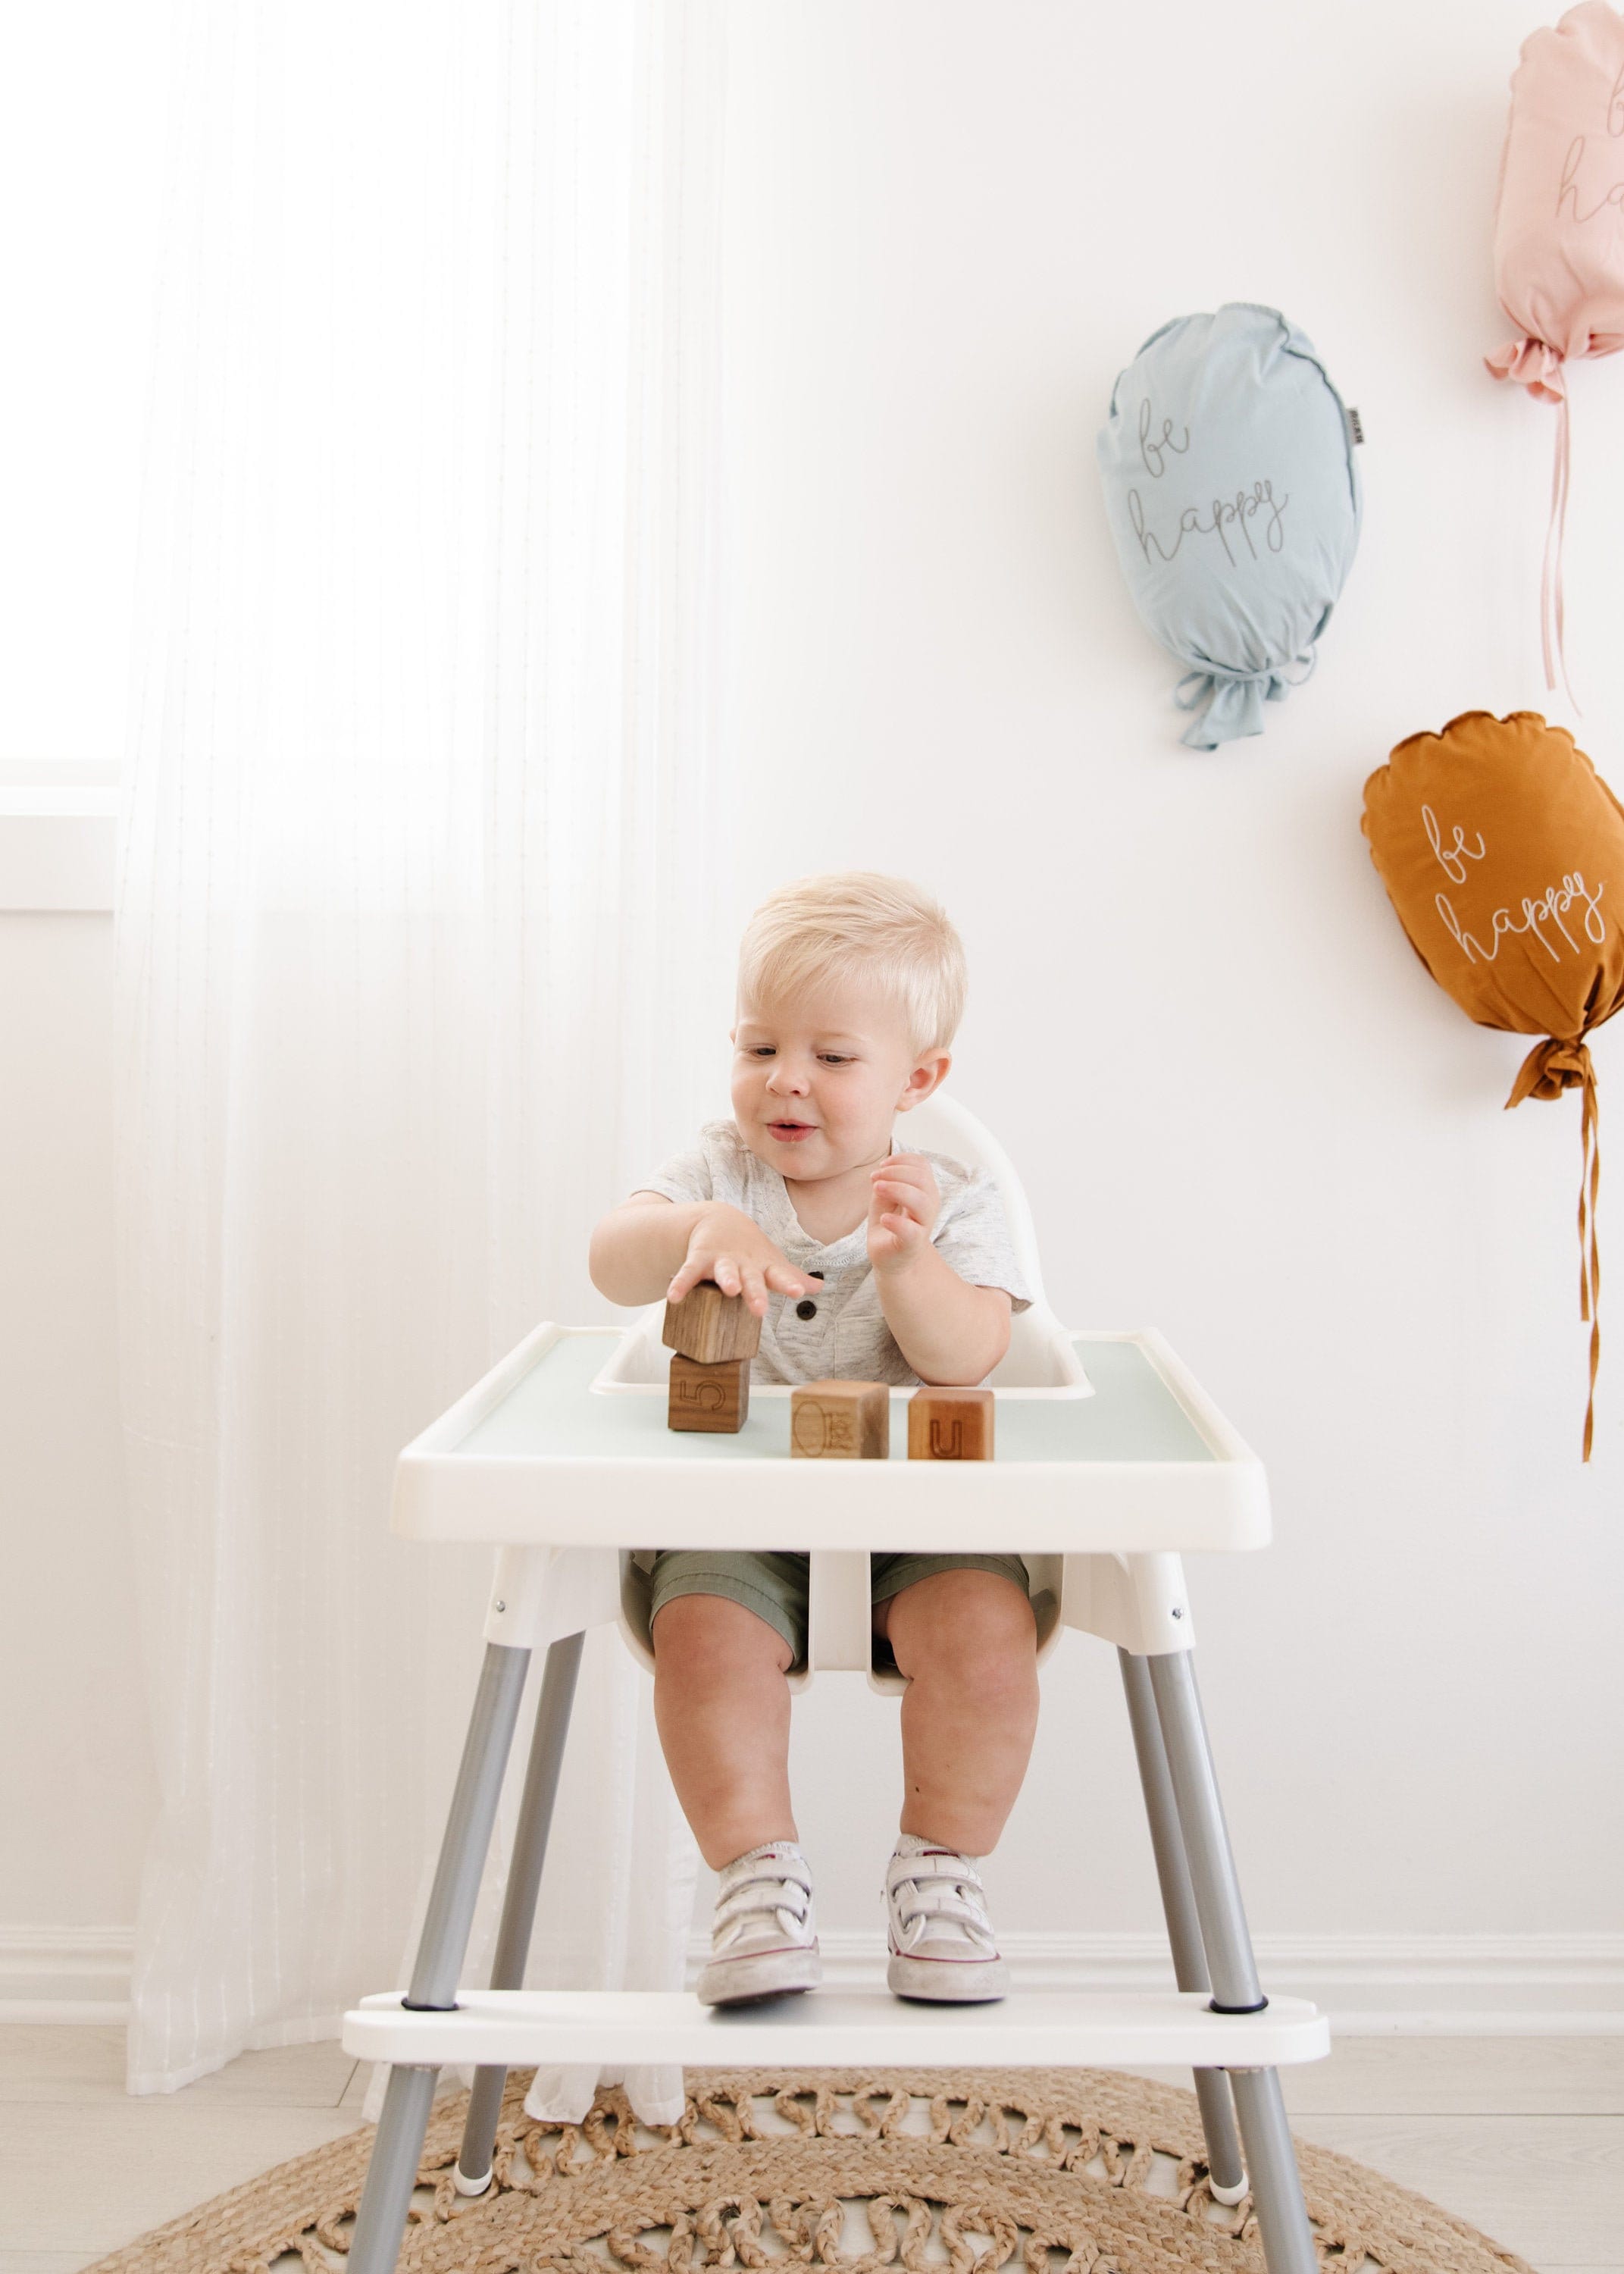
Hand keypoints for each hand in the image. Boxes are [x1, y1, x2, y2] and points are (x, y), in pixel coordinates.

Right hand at [667, 1202, 814, 1316]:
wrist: (719, 1219)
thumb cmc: (750, 1250)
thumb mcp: (771, 1262)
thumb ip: (791, 1277)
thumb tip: (820, 1287)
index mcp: (762, 1266)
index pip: (778, 1276)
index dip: (789, 1283)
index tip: (798, 1291)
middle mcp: (743, 1263)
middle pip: (750, 1279)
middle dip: (755, 1292)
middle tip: (760, 1309)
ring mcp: (721, 1260)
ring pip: (724, 1271)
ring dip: (727, 1279)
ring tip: (729, 1290)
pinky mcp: (698, 1259)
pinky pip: (688, 1273)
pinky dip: (681, 1284)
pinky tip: (674, 1297)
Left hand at [867, 1152, 940, 1273]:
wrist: (890, 1257)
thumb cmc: (889, 1223)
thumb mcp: (884, 1197)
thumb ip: (885, 1181)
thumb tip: (882, 1171)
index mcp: (924, 1190)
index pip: (922, 1165)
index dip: (901, 1160)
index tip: (881, 1166)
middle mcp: (929, 1205)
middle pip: (922, 1179)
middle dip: (895, 1172)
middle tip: (874, 1178)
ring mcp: (923, 1225)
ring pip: (921, 1201)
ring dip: (896, 1189)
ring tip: (877, 1190)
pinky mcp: (913, 1243)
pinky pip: (911, 1230)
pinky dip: (896, 1222)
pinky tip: (884, 1218)